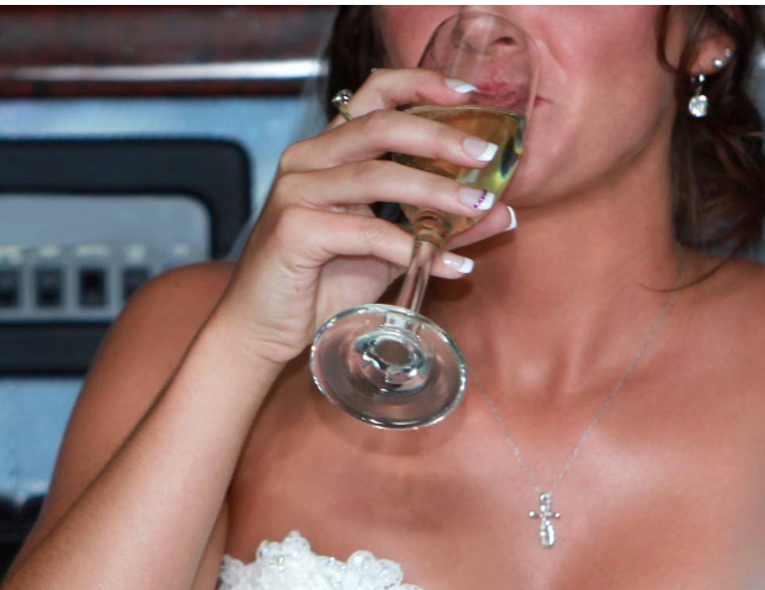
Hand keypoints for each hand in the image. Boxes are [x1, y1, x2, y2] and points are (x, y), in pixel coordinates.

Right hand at [212, 68, 516, 367]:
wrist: (264, 329)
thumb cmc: (322, 285)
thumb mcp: (390, 249)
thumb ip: (437, 225)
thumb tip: (500, 211)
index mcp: (327, 151)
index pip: (373, 95)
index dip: (420, 85)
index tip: (467, 95)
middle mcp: (307, 160)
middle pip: (381, 125)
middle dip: (440, 137)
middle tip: (485, 154)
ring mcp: (296, 192)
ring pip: (377, 176)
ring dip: (436, 192)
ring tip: (478, 207)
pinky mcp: (294, 230)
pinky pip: (367, 233)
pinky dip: (414, 249)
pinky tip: (449, 266)